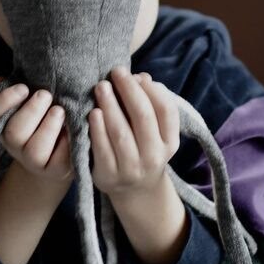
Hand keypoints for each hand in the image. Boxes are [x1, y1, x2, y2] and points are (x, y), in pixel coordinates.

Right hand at [0, 77, 72, 185]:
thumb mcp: (29, 98)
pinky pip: (60, 160)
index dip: (2, 101)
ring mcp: (33, 160)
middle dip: (32, 111)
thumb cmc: (43, 114)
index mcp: (2, 123)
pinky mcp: (55, 170)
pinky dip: (68, 143)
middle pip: (13, 133)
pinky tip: (74, 127)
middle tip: (46, 94)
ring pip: (35, 150)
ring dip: (49, 127)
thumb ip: (17, 87)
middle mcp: (13, 144)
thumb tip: (2, 79)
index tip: (23, 88)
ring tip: (60, 110)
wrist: (60, 150)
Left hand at [89, 66, 179, 197]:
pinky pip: (102, 149)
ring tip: (101, 87)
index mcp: (170, 143)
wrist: (134, 191)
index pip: (166, 111)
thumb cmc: (142, 149)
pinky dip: (97, 129)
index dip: (152, 90)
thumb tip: (142, 77)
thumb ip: (150, 106)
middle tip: (116, 72)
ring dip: (110, 106)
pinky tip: (93, 113)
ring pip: (121, 132)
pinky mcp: (109, 176)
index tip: (137, 75)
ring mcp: (132, 168)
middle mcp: (155, 156)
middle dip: (129, 91)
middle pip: (143, 117)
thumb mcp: (154, 133)